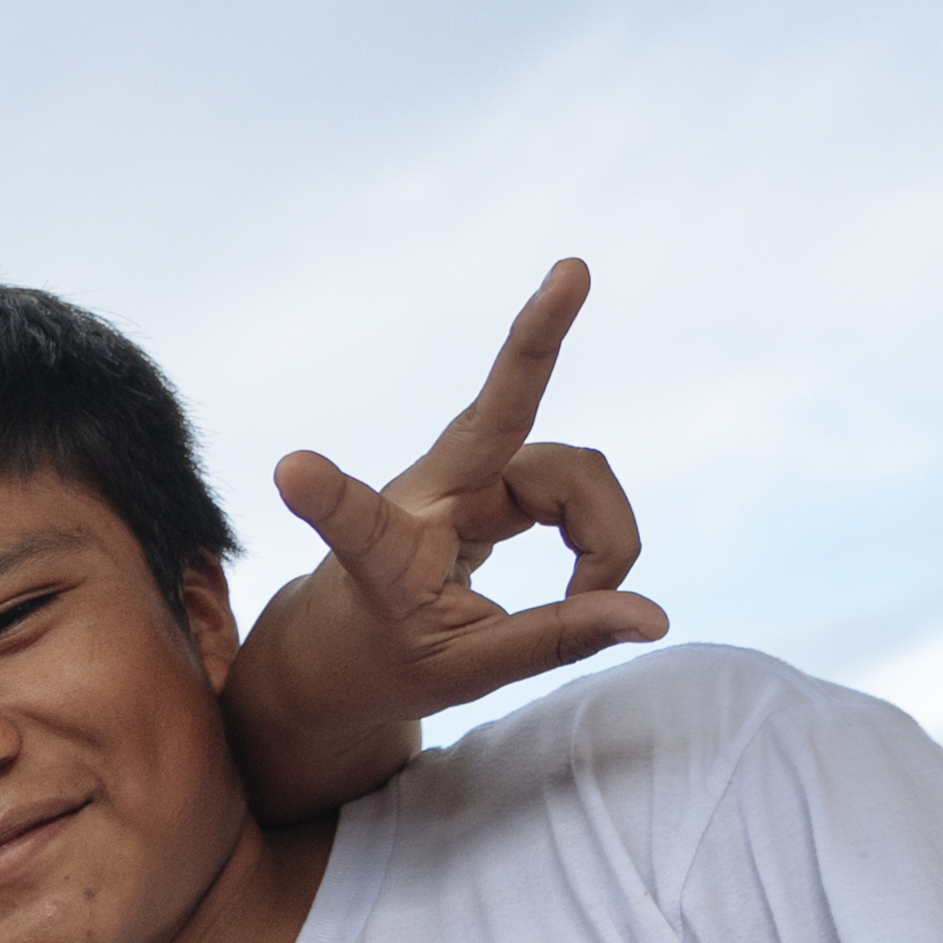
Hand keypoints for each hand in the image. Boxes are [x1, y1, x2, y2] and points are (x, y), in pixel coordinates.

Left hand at [228, 260, 671, 817]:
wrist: (345, 645)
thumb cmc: (384, 660)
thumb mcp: (463, 673)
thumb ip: (554, 641)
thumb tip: (653, 618)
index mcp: (383, 556)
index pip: (359, 524)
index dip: (332, 499)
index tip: (289, 470)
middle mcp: (424, 492)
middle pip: (513, 427)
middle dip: (537, 341)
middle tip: (572, 269)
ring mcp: (462, 472)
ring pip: (571, 472)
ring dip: (602, 538)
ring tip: (592, 602)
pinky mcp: (494, 475)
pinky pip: (574, 484)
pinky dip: (596, 535)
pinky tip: (591, 580)